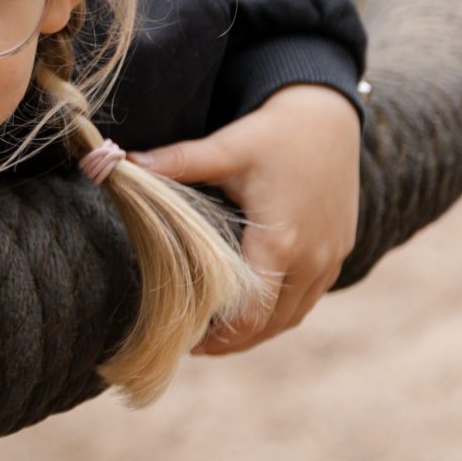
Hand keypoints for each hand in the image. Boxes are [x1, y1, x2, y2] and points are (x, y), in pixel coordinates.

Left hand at [130, 82, 360, 354]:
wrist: (328, 114)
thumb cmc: (274, 131)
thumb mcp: (225, 147)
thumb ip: (175, 163)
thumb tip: (121, 164)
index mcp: (281, 243)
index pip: (252, 313)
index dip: (221, 337)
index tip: (187, 342)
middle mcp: (313, 259)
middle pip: (273, 324)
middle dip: (235, 341)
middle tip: (195, 346)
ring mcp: (331, 257)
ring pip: (295, 314)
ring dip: (260, 329)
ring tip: (221, 335)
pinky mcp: (340, 249)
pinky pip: (311, 296)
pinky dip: (283, 310)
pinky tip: (255, 307)